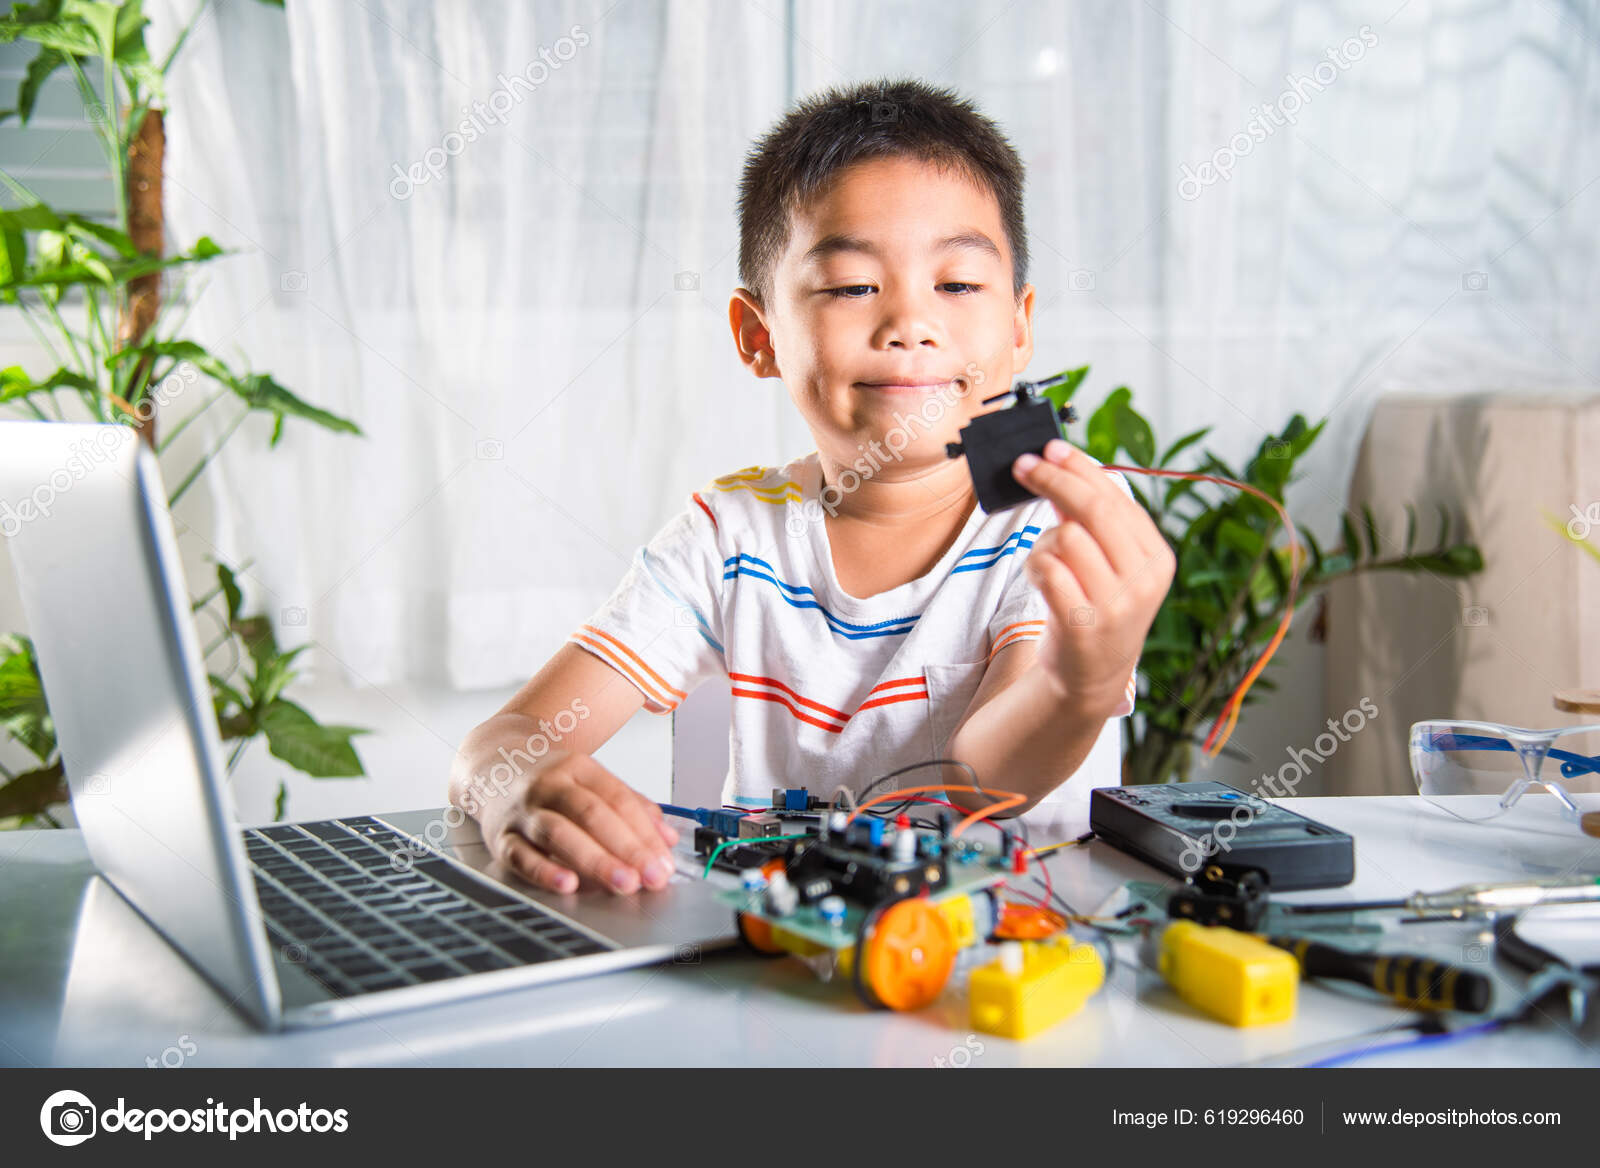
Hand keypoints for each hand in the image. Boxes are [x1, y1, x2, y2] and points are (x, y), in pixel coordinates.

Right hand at [465, 749, 678, 894]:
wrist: (491, 765)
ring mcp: (524, 810)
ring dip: (595, 861)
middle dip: (627, 849)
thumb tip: (668, 839)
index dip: (645, 832)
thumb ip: (631, 807)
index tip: (665, 861)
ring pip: (559, 833)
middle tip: (652, 876)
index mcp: (579, 768)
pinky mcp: (501, 836)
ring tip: (623, 883)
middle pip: (592, 814)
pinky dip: (544, 871)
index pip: (618, 799)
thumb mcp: (591, 780)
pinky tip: (568, 884)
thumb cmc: (550, 781)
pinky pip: (521, 855)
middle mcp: (550, 785)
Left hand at [1011, 438, 1174, 714]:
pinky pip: (1048, 569)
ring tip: (1046, 561)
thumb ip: (1091, 521)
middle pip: (1092, 509)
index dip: (1079, 467)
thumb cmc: (1095, 608)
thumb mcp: (1109, 564)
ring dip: (1043, 540)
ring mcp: (1115, 604)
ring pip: (1065, 536)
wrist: (1090, 677)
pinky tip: (1040, 578)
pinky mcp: (1081, 623)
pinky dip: (1035, 564)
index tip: (1050, 448)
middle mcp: (1142, 580)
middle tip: (1022, 466)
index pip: (1116, 497)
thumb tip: (1058, 468)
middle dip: (1052, 479)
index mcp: (1156, 558)